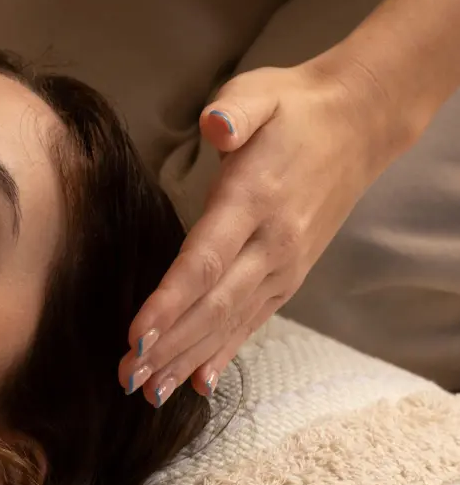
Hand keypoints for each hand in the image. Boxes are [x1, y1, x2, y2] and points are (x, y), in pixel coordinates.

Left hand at [119, 59, 411, 404]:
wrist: (358, 124)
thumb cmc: (292, 107)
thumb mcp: (260, 91)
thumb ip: (234, 109)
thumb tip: (216, 125)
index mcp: (254, 201)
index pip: (205, 261)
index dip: (169, 302)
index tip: (136, 335)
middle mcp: (271, 243)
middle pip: (213, 306)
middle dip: (168, 346)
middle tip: (125, 377)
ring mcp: (283, 265)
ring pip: (230, 322)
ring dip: (187, 359)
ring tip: (149, 393)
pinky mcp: (288, 276)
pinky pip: (252, 322)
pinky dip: (222, 353)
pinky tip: (197, 383)